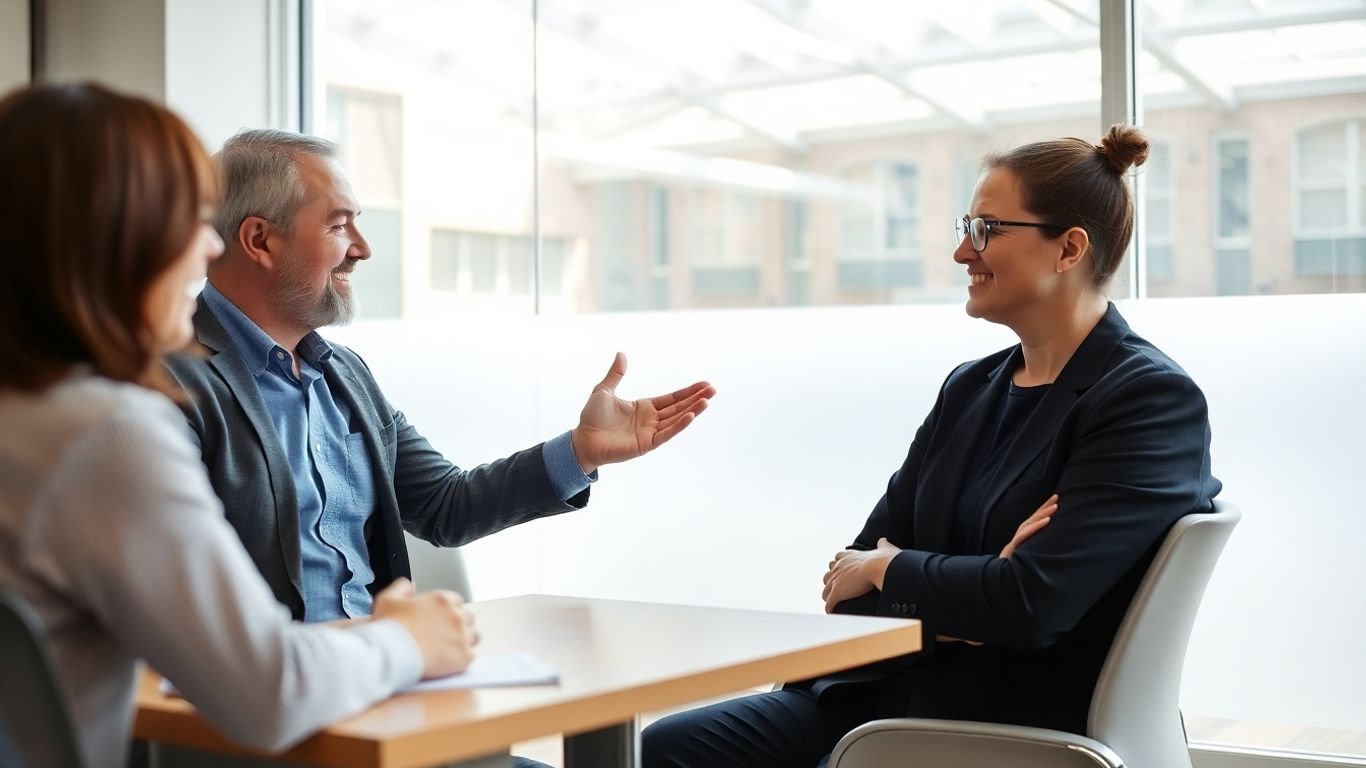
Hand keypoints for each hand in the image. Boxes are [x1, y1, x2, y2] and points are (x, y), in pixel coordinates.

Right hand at [372, 578, 477, 678]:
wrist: (390, 653)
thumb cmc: (389, 628)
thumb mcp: (388, 599)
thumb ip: (401, 588)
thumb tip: (410, 585)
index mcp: (442, 600)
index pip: (456, 601)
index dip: (447, 610)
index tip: (439, 619)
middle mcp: (456, 616)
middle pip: (468, 618)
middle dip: (458, 625)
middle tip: (443, 635)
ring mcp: (462, 636)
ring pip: (473, 637)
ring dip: (464, 641)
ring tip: (448, 650)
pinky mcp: (463, 657)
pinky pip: (471, 656)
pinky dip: (462, 659)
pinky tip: (449, 661)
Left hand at [569, 352, 715, 474]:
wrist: (582, 440)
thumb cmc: (591, 418)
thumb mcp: (604, 391)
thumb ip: (615, 374)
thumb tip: (621, 354)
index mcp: (644, 407)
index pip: (672, 399)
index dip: (688, 392)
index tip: (704, 384)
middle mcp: (651, 420)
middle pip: (679, 408)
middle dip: (696, 399)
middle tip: (713, 390)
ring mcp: (650, 432)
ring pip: (676, 420)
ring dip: (692, 411)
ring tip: (707, 401)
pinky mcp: (646, 444)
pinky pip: (666, 434)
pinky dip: (679, 426)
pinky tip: (690, 416)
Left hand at [822, 537, 900, 613]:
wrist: (879, 567)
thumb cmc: (883, 560)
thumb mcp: (883, 549)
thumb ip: (882, 545)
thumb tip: (883, 540)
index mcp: (849, 557)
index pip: (838, 559)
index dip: (839, 566)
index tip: (842, 571)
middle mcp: (839, 566)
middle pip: (828, 574)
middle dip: (831, 581)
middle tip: (837, 588)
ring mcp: (836, 579)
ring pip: (826, 589)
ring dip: (829, 595)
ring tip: (832, 602)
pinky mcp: (837, 591)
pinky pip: (829, 602)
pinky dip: (829, 607)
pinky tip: (831, 611)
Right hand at [999, 493, 1057, 558]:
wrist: (1002, 573)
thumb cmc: (1018, 563)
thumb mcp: (1031, 551)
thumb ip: (1038, 544)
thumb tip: (1054, 541)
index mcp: (1026, 533)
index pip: (1036, 518)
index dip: (1045, 507)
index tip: (1056, 497)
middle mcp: (1021, 533)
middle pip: (1034, 517)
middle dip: (1045, 506)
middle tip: (1056, 496)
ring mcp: (1018, 538)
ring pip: (1031, 523)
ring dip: (1043, 514)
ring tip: (1055, 507)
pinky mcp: (1015, 545)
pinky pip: (1027, 533)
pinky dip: (1037, 526)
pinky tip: (1047, 520)